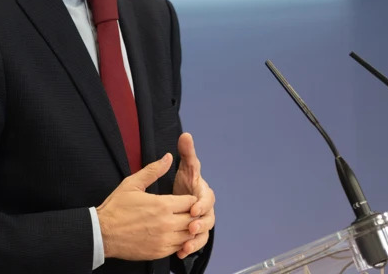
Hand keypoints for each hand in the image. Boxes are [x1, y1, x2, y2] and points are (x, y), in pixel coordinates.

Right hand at [97, 153, 198, 261]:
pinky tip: (171, 234)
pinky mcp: (159, 252)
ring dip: (187, 228)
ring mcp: (164, 240)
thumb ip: (153, 170)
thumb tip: (168, 157)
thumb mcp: (132, 184)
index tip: (183, 199)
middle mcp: (167, 223)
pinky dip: (179, 241)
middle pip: (193, 219)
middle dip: (191, 214)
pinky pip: (179, 247)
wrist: (102, 234)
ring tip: (178, 223)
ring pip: (189, 234)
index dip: (190, 199)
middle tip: (183, 211)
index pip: (192, 202)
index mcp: (163, 205)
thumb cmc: (116, 208)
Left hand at [172, 133, 215, 258]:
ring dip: (196, 240)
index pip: (207, 198)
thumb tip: (186, 135)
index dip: (201, 203)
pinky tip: (180, 252)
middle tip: (190, 227)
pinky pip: (196, 242)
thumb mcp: (185, 167)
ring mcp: (202, 221)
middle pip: (209, 218)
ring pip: (204, 233)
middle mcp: (205, 208)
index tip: (193, 207)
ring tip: (185, 245)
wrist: (178, 198)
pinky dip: (189, 248)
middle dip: (200, 223)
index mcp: (203, 192)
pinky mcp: (195, 233)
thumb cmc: (184, 181)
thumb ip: (186, 152)